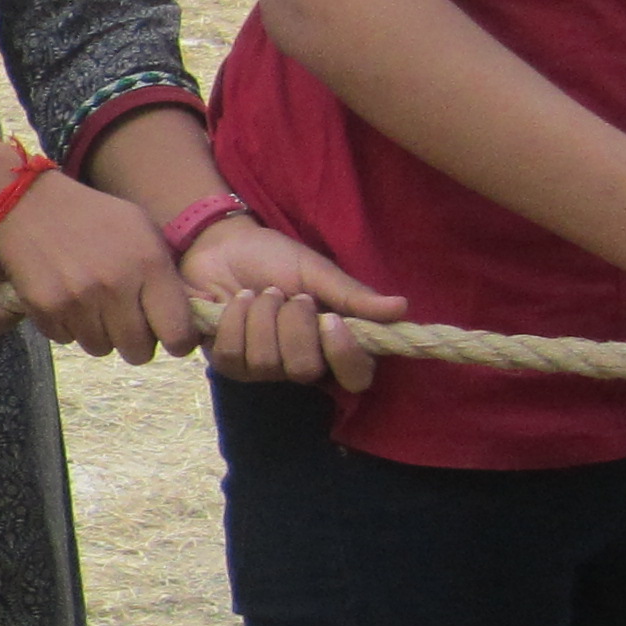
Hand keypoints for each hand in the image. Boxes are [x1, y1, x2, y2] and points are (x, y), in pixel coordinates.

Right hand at [0, 171, 199, 361]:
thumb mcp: (142, 229)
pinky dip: (69, 326)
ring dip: (101, 334)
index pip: (177, 333)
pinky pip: (68, 340)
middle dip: (137, 342)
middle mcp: (115, 286)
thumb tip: (183, 317)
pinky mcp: (46, 309)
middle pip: (138, 352)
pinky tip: (67, 299)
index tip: (172, 337)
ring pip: (101, 349)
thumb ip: (165, 274)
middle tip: (129, 323)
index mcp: (148, 264)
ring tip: (94, 306)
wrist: (29, 203)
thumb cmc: (94, 216)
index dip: (179, 342)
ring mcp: (77, 300)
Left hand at [183, 219, 404, 392]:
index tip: (330, 319)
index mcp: (333, 343)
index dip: (344, 356)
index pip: (355, 378)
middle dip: (293, 323)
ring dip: (261, 315)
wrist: (224, 247)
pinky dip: (234, 319)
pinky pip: (231, 355)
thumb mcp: (317, 271)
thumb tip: (401, 308)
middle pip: (304, 370)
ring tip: (260, 293)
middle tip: (288, 295)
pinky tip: (235, 301)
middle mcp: (302, 363)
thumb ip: (353, 295)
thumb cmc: (276, 259)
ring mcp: (264, 369)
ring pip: (265, 362)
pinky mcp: (229, 363)